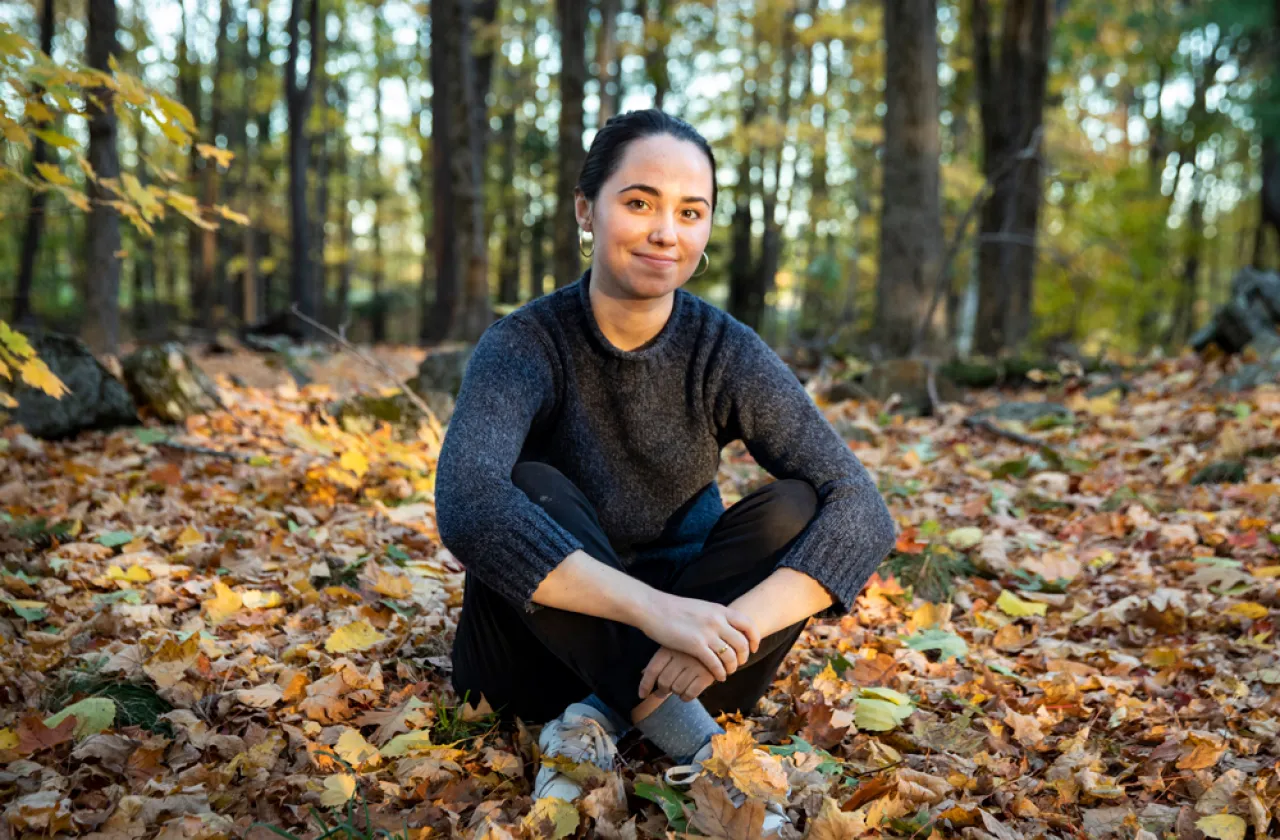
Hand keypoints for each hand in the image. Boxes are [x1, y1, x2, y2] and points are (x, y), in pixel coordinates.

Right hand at [636, 593, 760, 680]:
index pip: (748, 624)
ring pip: (731, 656)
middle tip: (740, 663)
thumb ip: (715, 615)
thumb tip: (725, 623)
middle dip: (744, 656)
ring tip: (728, 672)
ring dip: (732, 667)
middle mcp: (717, 620)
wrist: (654, 608)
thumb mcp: (701, 607)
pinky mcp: (695, 645)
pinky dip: (720, 673)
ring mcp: (707, 633)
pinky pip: (715, 664)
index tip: (754, 648)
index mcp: (719, 610)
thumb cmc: (674, 608)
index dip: (754, 638)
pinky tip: (718, 677)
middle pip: (742, 643)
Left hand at [639, 647, 717, 700]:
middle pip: (663, 682)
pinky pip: (690, 694)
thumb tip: (641, 673)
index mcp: (670, 647)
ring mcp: (694, 665)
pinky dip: (686, 697)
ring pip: (676, 689)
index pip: (652, 670)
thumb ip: (660, 659)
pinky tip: (687, 694)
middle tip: (663, 691)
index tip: (642, 695)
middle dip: (662, 690)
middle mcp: (681, 655)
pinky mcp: (707, 674)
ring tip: (680, 687)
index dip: (645, 685)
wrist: (722, 641)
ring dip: (676, 692)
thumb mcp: (675, 646)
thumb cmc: (693, 646)